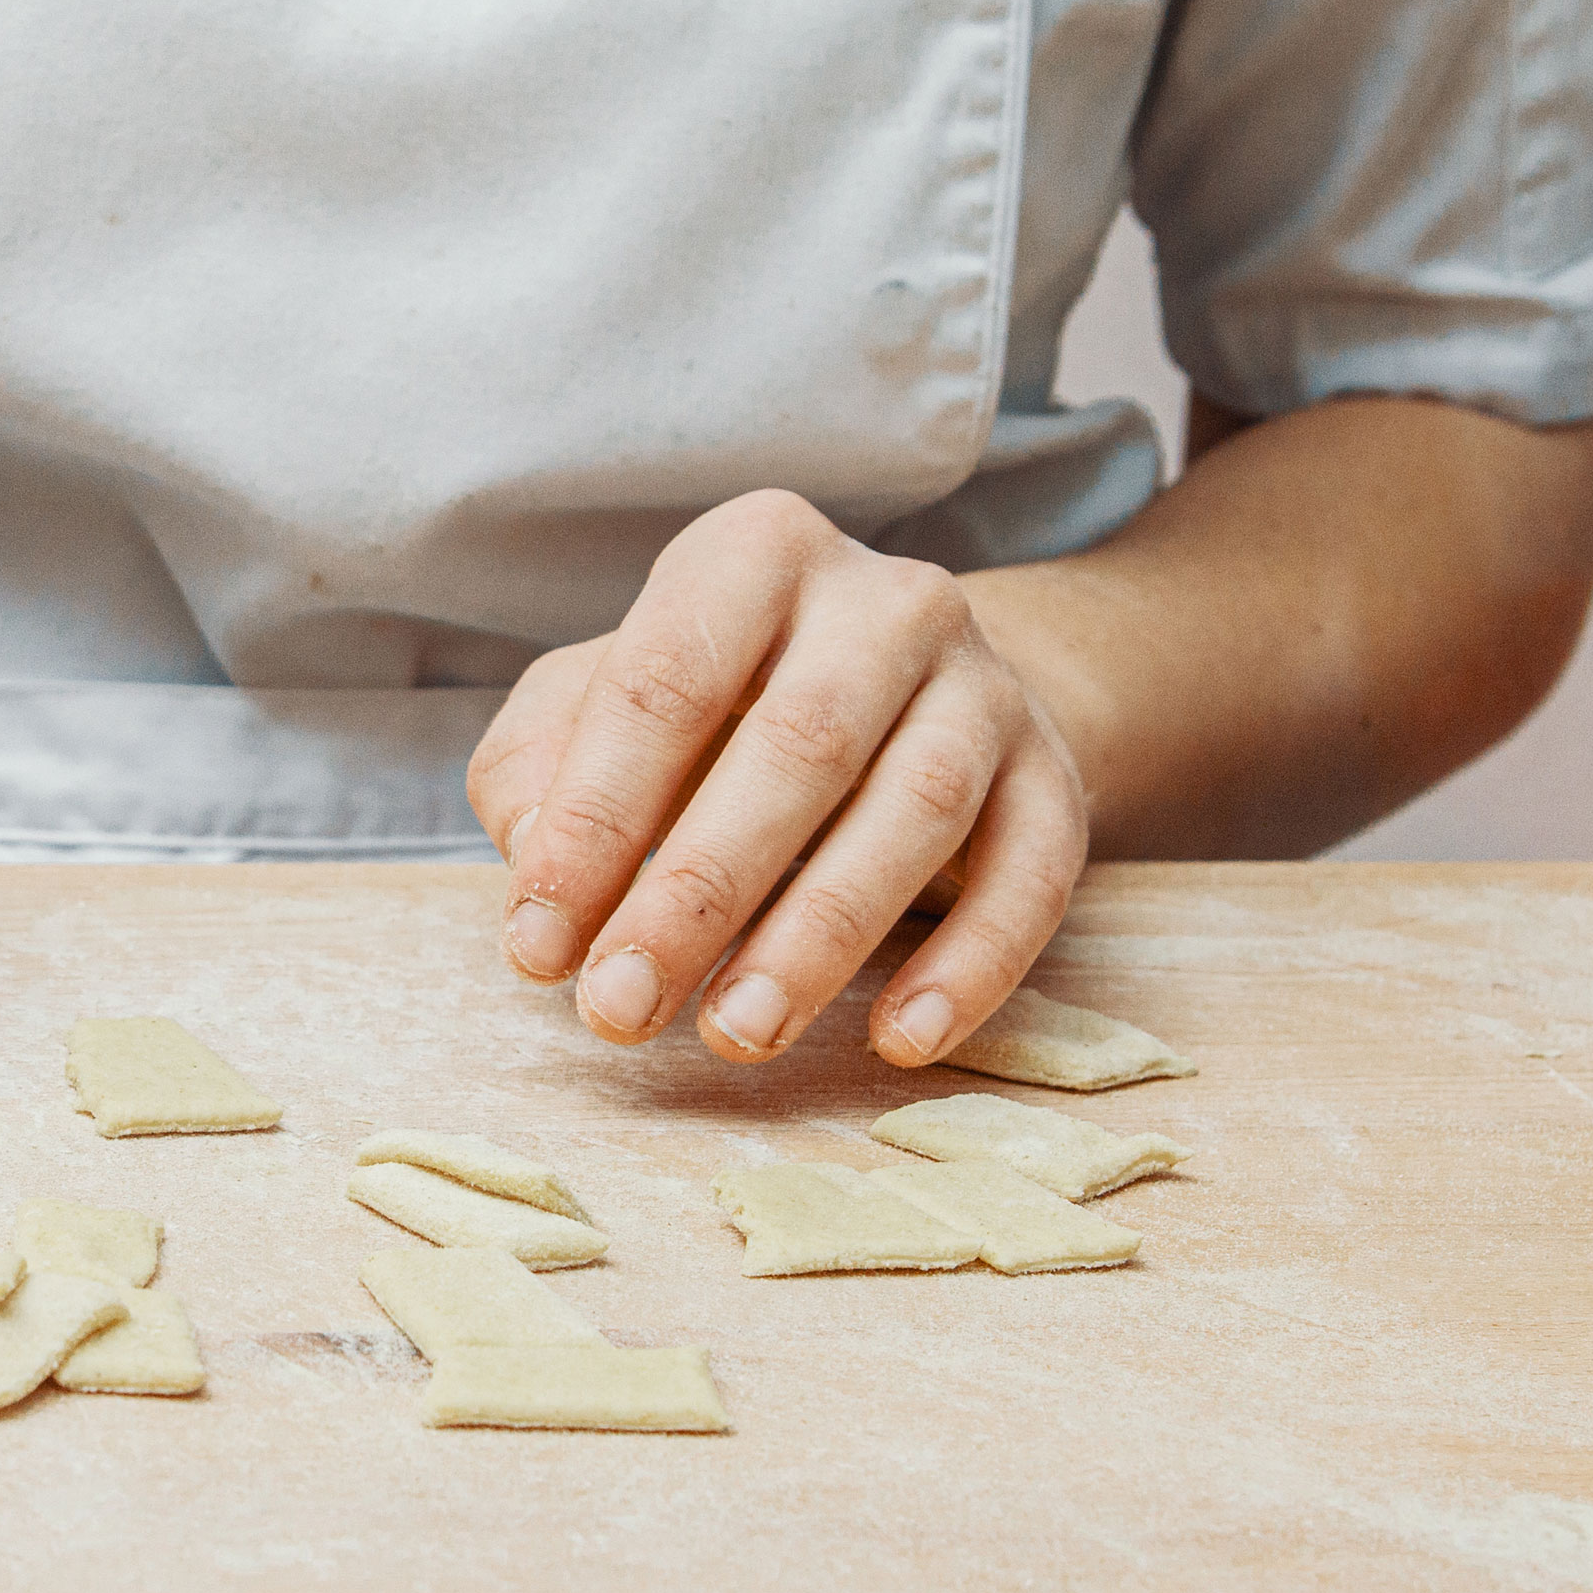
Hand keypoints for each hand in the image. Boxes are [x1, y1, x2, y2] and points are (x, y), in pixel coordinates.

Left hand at [467, 491, 1087, 1067]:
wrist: (904, 691)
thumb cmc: (713, 703)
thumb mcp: (597, 702)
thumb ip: (537, 770)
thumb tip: (541, 876)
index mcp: (754, 554)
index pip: (665, 681)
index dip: (596, 818)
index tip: (540, 942)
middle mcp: (885, 600)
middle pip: (796, 745)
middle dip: (697, 892)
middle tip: (621, 1007)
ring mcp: (985, 685)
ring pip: (916, 808)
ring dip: (818, 938)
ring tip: (736, 1035)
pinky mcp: (1054, 777)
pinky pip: (1031, 876)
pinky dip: (968, 967)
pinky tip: (898, 1039)